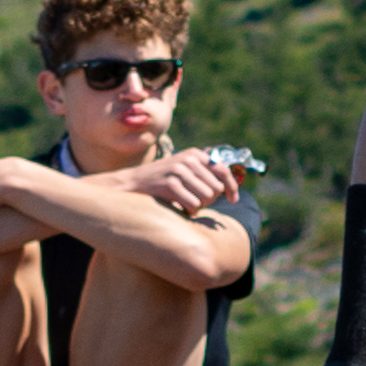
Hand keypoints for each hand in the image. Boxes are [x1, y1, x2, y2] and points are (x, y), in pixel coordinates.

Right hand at [121, 146, 251, 222]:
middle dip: (210, 200)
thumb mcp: (183, 170)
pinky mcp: (170, 184)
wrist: (131, 183)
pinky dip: (190, 210)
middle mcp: (189, 159)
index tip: (234, 199)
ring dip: (199, 206)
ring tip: (187, 204)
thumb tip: (228, 187)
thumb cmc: (161, 181)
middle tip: (197, 203)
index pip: (223, 170)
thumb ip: (203, 174)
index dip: (231, 187)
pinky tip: (181, 208)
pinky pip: (193, 204)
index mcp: (195, 154)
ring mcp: (179, 171)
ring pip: (207, 197)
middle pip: (216, 188)